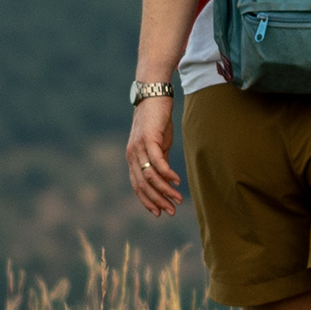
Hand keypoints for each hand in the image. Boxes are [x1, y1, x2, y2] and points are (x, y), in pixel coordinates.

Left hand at [125, 92, 184, 215]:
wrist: (154, 96)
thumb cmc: (157, 121)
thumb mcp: (159, 145)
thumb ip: (160, 161)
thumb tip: (166, 179)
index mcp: (133, 159)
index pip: (137, 186)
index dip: (148, 201)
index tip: (160, 212)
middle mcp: (132, 155)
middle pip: (143, 185)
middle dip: (157, 201)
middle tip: (171, 212)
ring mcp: (139, 148)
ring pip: (150, 176)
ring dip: (165, 190)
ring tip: (178, 199)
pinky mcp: (149, 139)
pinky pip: (158, 162)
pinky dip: (167, 174)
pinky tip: (177, 181)